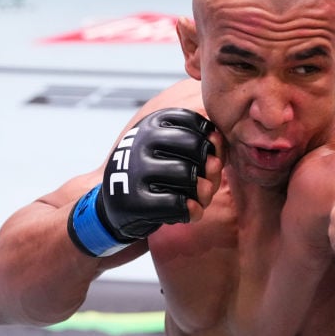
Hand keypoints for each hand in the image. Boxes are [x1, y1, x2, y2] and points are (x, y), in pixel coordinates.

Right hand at [68, 108, 217, 256]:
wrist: (118, 205)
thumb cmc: (156, 174)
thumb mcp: (174, 150)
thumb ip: (203, 148)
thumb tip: (217, 160)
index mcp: (153, 123)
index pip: (197, 124)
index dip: (213, 144)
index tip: (209, 159)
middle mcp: (141, 141)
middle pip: (196, 147)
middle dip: (211, 168)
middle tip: (209, 183)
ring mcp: (134, 170)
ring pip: (188, 175)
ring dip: (204, 192)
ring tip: (201, 199)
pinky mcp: (134, 201)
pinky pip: (177, 203)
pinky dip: (192, 210)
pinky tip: (191, 212)